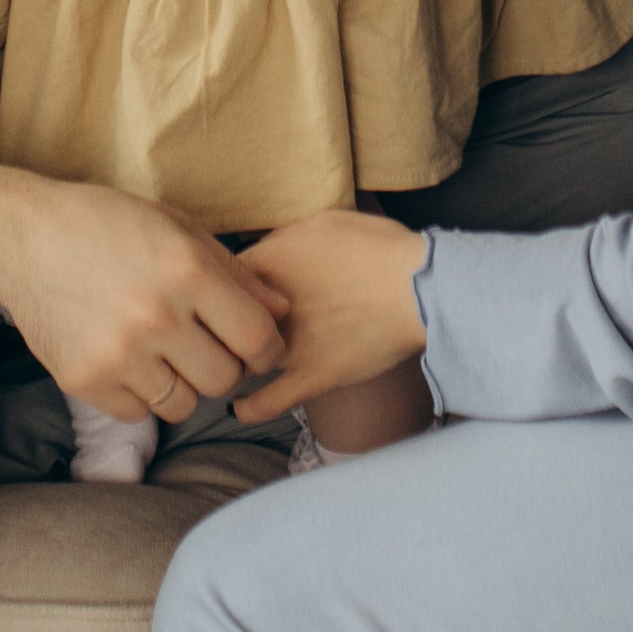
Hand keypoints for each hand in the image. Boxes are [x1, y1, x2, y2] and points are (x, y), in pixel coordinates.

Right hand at [0, 175, 286, 427]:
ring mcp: (120, 354)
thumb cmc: (107, 224)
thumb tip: (282, 312)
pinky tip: (128, 360)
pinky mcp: (86, 381)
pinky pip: (139, 413)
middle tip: (205, 347)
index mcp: (188, 271)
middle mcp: (158, 317)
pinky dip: (141, 394)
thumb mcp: (178, 228)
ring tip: (164, 352)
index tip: (256, 347)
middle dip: (224, 367)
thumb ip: (235, 273)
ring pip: (184, 405)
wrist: (23, 238)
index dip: (266, 349)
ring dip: (183, 385)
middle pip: (225, 380)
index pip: (258, 340)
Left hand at [234, 209, 429, 423]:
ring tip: (227, 364)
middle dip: (218, 323)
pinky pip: (267, 402)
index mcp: (266, 263)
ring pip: (238, 360)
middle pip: (219, 320)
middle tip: (221, 327)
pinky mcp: (310, 378)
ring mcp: (286, 347)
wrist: (416, 287)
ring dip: (232, 362)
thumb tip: (265, 251)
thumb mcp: (321, 222)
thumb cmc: (375, 247)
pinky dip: (249, 408)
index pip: (217, 276)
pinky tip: (238, 408)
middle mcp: (266, 308)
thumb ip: (283, 240)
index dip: (216, 285)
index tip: (222, 292)